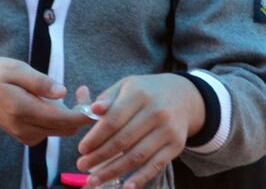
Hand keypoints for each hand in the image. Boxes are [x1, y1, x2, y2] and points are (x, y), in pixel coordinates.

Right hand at [0, 58, 91, 145]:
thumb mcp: (16, 69)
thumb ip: (39, 82)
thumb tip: (63, 92)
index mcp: (22, 109)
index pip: (62, 119)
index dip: (83, 114)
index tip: (93, 99)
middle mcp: (23, 127)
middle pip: (65, 128)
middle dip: (80, 112)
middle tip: (83, 90)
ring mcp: (24, 134)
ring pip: (60, 131)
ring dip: (72, 116)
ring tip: (74, 92)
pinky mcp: (25, 135)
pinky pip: (51, 131)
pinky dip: (61, 119)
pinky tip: (58, 102)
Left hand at [77, 74, 205, 188]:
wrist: (183, 95)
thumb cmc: (146, 93)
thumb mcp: (127, 87)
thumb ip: (108, 98)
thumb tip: (93, 110)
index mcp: (140, 94)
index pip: (113, 120)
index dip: (95, 138)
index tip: (82, 149)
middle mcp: (157, 111)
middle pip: (123, 140)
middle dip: (99, 156)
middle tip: (82, 165)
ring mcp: (168, 129)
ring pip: (136, 156)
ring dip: (112, 171)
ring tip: (94, 179)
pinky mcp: (176, 144)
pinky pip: (156, 165)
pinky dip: (141, 178)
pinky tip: (126, 186)